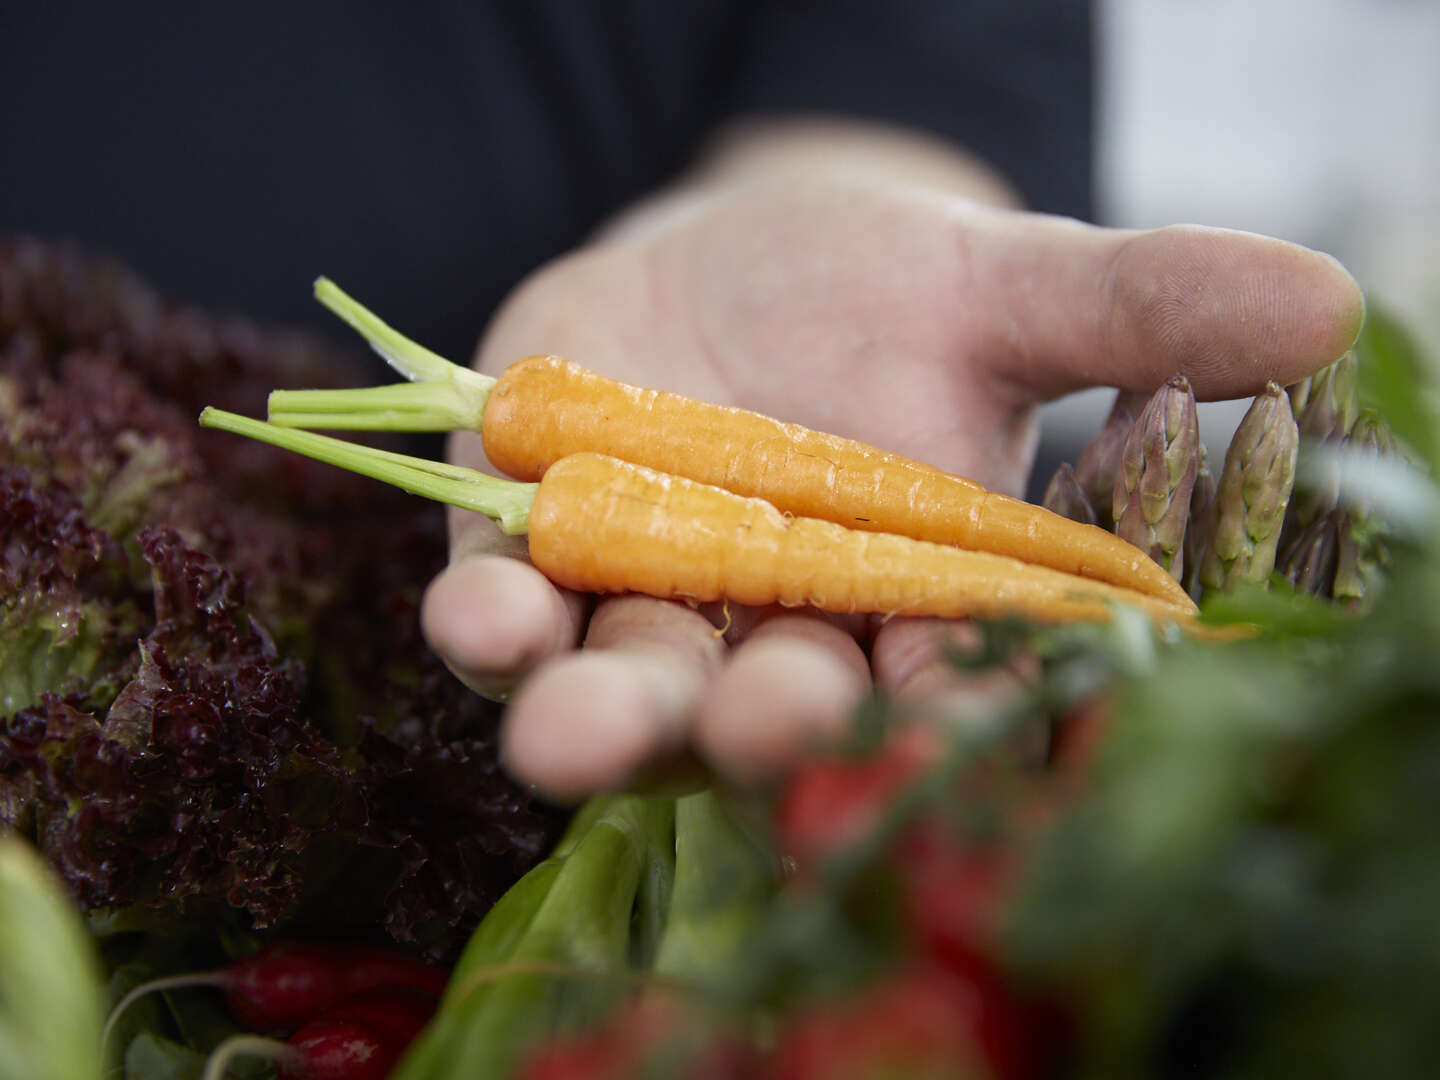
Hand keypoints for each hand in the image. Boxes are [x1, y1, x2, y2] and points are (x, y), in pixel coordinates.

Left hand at [421, 124, 1362, 800]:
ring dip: (597, 713)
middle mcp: (766, 630)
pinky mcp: (526, 550)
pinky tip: (482, 614)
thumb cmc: (878, 295)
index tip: (953, 710)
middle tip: (768, 723)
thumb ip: (1130, 315)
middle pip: (768, 700)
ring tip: (573, 728)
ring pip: (621, 685)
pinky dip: (486, 620)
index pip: (937, 675)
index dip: (949, 702)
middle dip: (763, 718)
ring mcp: (636, 600)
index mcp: (897, 601)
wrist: (726, 264)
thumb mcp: (998, 289)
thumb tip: (1324, 301)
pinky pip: (499, 607)